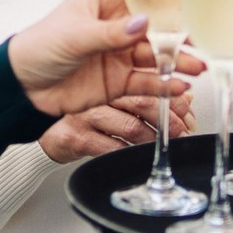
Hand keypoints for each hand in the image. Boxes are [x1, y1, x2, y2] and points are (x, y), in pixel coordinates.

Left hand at [6, 0, 204, 116]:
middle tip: (201, 39)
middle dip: (180, 33)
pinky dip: (164, 85)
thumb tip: (142, 24)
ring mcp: (120, 53)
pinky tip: (178, 86)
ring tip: (196, 66)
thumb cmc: (38, 47)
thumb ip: (111, 33)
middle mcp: (117, 25)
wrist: (22, 88)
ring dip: (178, 60)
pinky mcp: (119, 80)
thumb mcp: (75, 36)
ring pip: (157, 55)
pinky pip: (148, 81)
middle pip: (157, 26)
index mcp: (104, 0)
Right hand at [39, 88, 198, 164]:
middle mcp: (97, 93)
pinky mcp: (75, 136)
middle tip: (184, 131)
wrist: (44, 130)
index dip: (172, 96)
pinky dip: (129, 153)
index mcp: (107, 76)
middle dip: (168, 119)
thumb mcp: (115, 99)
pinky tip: (138, 155)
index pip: (148, 80)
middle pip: (142, 103)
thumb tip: (184, 99)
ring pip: (130, 127)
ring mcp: (85, 115)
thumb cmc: (83, 112)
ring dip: (153, 139)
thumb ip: (148, 96)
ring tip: (165, 146)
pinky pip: (110, 147)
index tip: (188, 108)